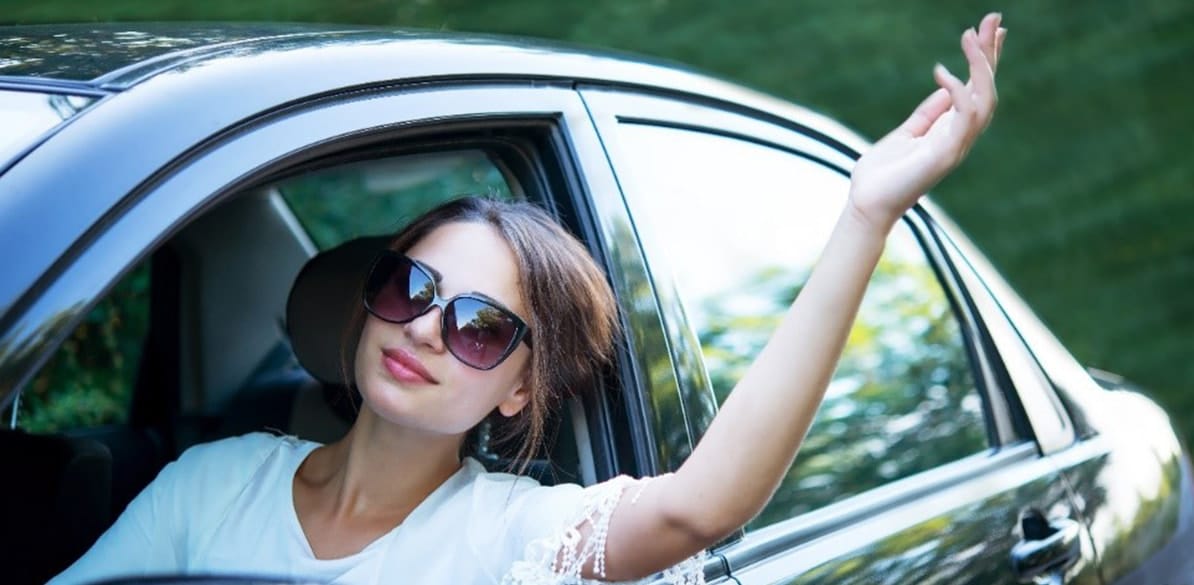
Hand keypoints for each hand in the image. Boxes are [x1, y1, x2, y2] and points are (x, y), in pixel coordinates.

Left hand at [848, 13, 1005, 230]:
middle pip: (988, 90)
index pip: (978, 90)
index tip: (992, 29)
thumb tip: (948, 86)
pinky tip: (941, 70)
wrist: (867, 204)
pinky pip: (964, 117)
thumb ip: (929, 112)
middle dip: (991, 54)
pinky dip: (957, 91)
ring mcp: (956, 147)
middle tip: (994, 19)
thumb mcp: (907, 132)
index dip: (987, 60)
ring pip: (986, 100)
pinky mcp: (945, 155)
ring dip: (981, 65)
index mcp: (952, 131)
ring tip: (969, 35)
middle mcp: (960, 138)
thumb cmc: (882, 174)